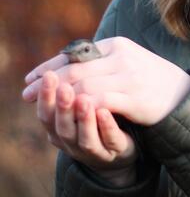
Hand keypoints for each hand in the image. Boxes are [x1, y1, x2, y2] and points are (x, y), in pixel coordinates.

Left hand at [23, 36, 189, 125]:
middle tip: (26, 94)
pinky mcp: (135, 97)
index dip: (49, 66)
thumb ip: (100, 61)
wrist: (181, 92)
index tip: (30, 78)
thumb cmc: (148, 78)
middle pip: (76, 70)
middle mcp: (122, 56)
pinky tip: (71, 115)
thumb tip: (66, 66)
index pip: (75, 54)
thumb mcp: (125, 61)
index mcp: (117, 44)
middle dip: (48, 83)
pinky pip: (102, 102)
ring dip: (62, 99)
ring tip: (45, 108)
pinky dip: (83, 108)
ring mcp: (129, 76)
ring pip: (85, 87)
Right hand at [38, 71, 136, 186]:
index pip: (46, 113)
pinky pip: (111, 141)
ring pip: (84, 139)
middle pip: (62, 126)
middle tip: (62, 86)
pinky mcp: (117, 149)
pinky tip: (105, 112)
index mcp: (61, 126)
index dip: (45, 95)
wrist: (131, 135)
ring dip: (83, 118)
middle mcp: (74, 141)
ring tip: (82, 99)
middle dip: (61, 105)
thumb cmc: (101, 109)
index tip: (46, 75)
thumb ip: (75, 81)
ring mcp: (96, 149)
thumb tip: (64, 54)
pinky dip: (106, 127)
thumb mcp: (85, 95)